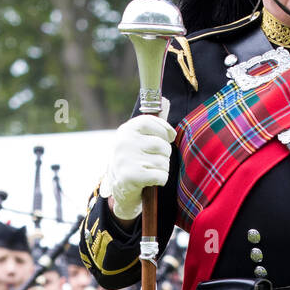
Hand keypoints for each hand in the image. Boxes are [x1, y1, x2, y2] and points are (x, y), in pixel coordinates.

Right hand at [100, 98, 174, 221]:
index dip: (165, 130)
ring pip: (163, 162)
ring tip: (150, 170)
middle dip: (164, 155)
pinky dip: (161, 180)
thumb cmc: (134, 160)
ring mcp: (126, 159)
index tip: (170, 137)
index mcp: (126, 130)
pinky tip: (151, 180)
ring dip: (162, 169)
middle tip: (154, 161)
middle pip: (162, 145)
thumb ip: (151, 124)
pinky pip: (161, 175)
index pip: (150, 122)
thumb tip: (165, 100)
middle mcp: (124, 142)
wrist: (119, 189)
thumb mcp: (137, 139)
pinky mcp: (131, 176)